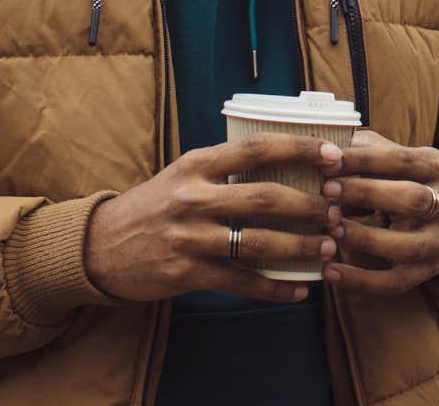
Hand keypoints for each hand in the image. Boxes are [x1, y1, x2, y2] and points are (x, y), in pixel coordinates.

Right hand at [84, 134, 341, 303]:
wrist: (100, 247)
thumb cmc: (155, 205)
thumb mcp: (184, 174)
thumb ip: (226, 168)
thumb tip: (288, 158)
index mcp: (196, 165)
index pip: (256, 149)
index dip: (299, 150)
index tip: (333, 155)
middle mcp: (192, 198)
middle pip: (263, 198)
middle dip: (308, 205)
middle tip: (338, 210)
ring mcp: (188, 237)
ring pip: (256, 243)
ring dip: (299, 247)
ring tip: (328, 248)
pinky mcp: (185, 273)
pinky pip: (239, 282)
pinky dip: (273, 288)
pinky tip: (300, 289)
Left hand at [319, 129, 438, 293]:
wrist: (435, 214)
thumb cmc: (396, 178)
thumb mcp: (388, 157)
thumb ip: (362, 149)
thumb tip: (322, 145)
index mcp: (436, 166)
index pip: (401, 159)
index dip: (363, 161)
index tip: (327, 162)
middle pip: (413, 199)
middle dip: (368, 195)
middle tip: (326, 192)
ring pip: (408, 245)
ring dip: (366, 238)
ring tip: (330, 231)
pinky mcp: (427, 270)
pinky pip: (396, 281)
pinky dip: (362, 281)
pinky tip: (330, 272)